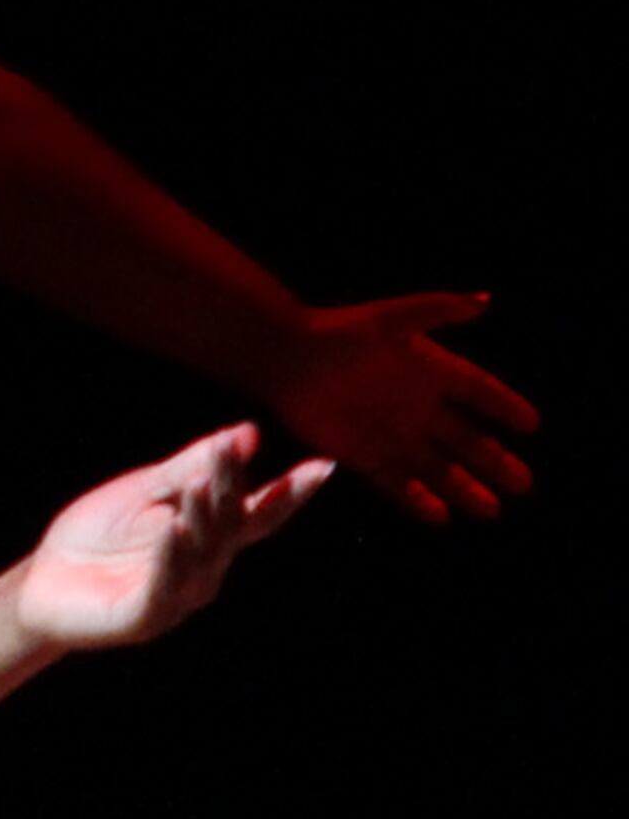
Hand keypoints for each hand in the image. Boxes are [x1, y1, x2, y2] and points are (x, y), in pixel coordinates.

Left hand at [14, 423, 330, 651]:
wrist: (39, 583)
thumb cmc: (95, 536)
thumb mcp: (144, 491)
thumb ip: (191, 467)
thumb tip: (245, 433)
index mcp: (209, 537)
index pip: (257, 514)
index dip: (290, 494)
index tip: (323, 468)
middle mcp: (204, 569)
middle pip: (229, 523)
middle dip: (230, 486)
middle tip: (226, 450)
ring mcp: (177, 597)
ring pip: (203, 553)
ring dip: (204, 517)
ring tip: (201, 483)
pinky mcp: (144, 617)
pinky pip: (164, 585)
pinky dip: (171, 555)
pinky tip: (174, 528)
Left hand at [260, 294, 537, 524]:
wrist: (288, 359)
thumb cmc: (339, 333)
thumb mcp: (394, 317)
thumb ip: (440, 310)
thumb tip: (486, 300)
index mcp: (432, 371)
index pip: (480, 392)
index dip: (504, 407)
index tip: (531, 425)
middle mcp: (417, 407)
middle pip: (465, 441)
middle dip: (493, 462)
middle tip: (524, 485)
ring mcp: (391, 433)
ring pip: (436, 469)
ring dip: (463, 490)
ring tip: (492, 511)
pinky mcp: (362, 455)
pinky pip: (395, 483)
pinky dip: (416, 501)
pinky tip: (440, 518)